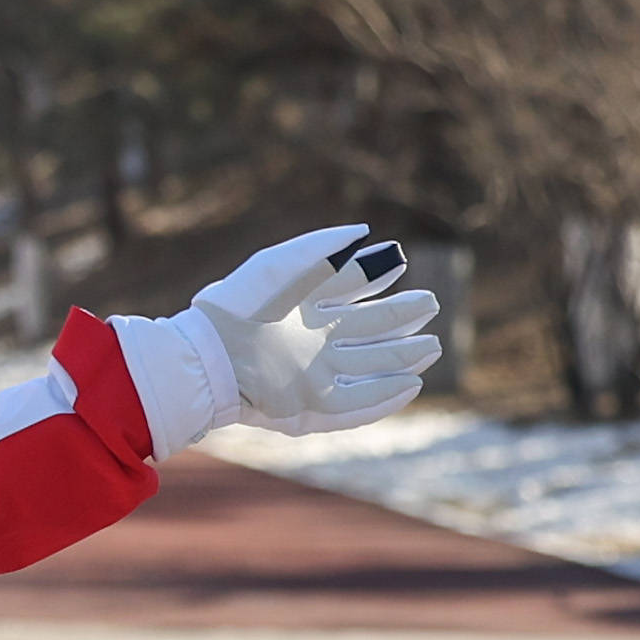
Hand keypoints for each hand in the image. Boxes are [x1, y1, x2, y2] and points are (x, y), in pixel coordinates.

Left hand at [188, 226, 440, 437]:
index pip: (348, 288)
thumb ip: (322, 248)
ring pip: (366, 366)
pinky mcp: (307, 406)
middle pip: (365, 328)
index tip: (397, 260)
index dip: (375, 275)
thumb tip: (366, 234)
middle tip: (430, 305)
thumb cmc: (236, 306)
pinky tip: (410, 384)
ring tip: (431, 346)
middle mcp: (308, 341)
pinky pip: (353, 404)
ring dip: (401, 358)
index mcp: (299, 306)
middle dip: (400, 316)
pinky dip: (383, 396)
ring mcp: (310, 375)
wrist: (208, 355)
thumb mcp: (279, 266)